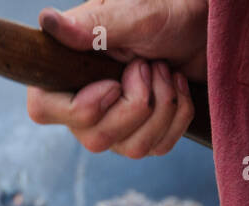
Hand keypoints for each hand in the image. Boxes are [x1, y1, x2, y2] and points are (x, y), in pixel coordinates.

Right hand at [26, 1, 206, 156]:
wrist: (205, 25)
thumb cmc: (169, 9)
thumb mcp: (134, 12)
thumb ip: (92, 25)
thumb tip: (47, 20)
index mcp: (68, 67)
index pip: (43, 109)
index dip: (79, 109)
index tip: (113, 85)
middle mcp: (84, 100)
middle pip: (93, 138)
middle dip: (136, 105)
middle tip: (149, 64)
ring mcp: (113, 123)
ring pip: (130, 148)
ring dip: (161, 108)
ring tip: (166, 70)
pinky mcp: (143, 133)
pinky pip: (156, 148)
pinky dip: (177, 117)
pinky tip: (178, 87)